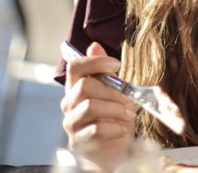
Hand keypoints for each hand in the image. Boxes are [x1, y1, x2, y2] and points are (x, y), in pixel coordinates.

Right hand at [61, 42, 135, 168]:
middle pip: (84, 85)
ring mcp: (71, 122)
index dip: (95, 62)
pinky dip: (114, 128)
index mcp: (75, 87)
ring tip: (128, 114)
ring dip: (115, 109)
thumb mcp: (113, 91)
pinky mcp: (77, 141)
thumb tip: (94, 45)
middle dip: (111, 90)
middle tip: (128, 98)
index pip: (75, 66)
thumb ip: (103, 71)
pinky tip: (122, 129)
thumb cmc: (112, 118)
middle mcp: (69, 102)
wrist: (112, 151)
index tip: (116, 64)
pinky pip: (95, 129)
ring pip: (90, 106)